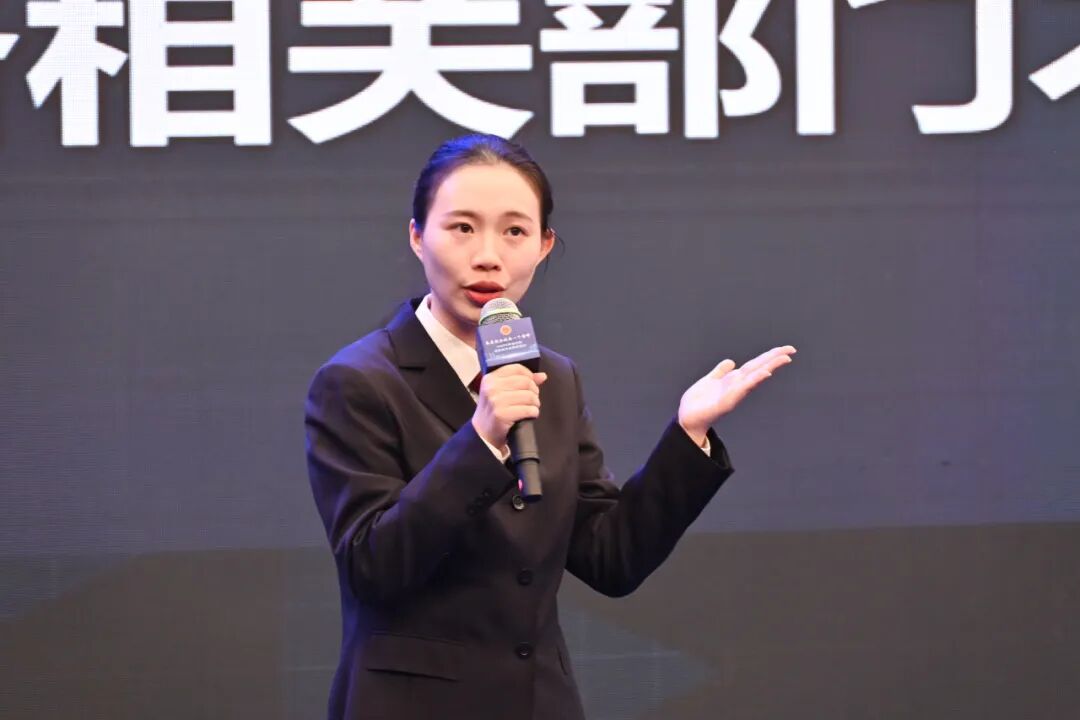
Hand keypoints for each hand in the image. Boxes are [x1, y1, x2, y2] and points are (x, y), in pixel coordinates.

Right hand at [471, 365, 547, 449]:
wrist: (482, 434)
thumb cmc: (493, 410)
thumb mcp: (501, 392)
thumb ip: (520, 381)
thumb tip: (542, 376)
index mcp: (490, 378)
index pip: (516, 368)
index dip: (529, 375)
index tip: (531, 383)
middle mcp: (492, 388)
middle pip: (525, 382)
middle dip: (534, 391)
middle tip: (532, 399)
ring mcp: (496, 401)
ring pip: (529, 396)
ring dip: (535, 403)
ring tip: (531, 407)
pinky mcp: (502, 415)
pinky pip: (528, 409)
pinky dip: (533, 412)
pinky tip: (530, 414)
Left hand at [677, 345, 796, 444]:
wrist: (688, 419)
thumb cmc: (699, 402)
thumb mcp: (710, 381)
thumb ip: (720, 371)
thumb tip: (731, 362)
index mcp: (734, 380)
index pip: (754, 365)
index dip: (768, 356)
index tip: (784, 350)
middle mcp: (737, 386)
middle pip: (759, 368)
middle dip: (774, 359)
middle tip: (791, 350)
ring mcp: (734, 394)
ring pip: (754, 377)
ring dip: (769, 367)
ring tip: (783, 359)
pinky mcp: (727, 402)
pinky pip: (742, 389)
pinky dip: (754, 381)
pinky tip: (764, 373)